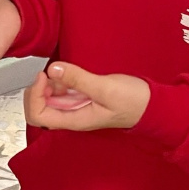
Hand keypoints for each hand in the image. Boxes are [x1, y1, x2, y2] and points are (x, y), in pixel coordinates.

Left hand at [23, 62, 149, 130]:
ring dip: (48, 85)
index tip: (45, 76)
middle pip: (38, 109)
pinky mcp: (83, 99)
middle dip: (37, 90)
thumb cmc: (134, 102)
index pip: (38, 115)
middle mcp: (72, 116)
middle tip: (48, 73)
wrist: (153, 105)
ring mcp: (77, 108)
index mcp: (75, 120)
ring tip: (61, 71)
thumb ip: (78, 79)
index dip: (35, 95)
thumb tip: (53, 70)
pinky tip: (69, 73)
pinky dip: (59, 82)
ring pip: (49, 100)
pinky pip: (62, 93)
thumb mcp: (105, 88)